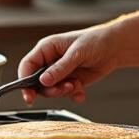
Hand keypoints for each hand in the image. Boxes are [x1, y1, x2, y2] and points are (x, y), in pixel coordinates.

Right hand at [16, 10, 138, 104]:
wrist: (114, 48)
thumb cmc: (94, 41)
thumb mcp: (76, 54)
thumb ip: (60, 68)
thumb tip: (42, 81)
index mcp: (46, 49)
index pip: (27, 66)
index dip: (24, 82)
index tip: (29, 97)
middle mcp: (50, 61)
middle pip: (38, 83)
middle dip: (51, 89)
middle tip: (65, 88)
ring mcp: (60, 72)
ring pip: (52, 90)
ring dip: (63, 92)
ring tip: (77, 85)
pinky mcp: (70, 81)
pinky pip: (65, 94)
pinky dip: (73, 95)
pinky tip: (81, 91)